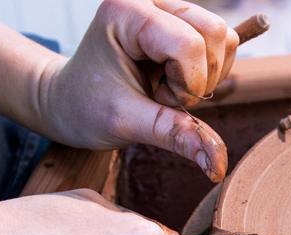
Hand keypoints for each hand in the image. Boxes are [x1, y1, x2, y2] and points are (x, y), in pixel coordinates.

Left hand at [41, 0, 238, 181]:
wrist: (68, 102)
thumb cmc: (84, 107)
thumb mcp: (126, 123)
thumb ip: (173, 135)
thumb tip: (217, 163)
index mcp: (127, 12)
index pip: (189, 44)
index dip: (187, 84)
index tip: (157, 100)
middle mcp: (149, 0)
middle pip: (214, 33)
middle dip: (199, 78)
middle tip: (162, 95)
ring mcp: (166, 8)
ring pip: (222, 37)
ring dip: (205, 76)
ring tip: (166, 88)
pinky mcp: (179, 22)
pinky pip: (220, 42)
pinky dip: (208, 71)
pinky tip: (176, 81)